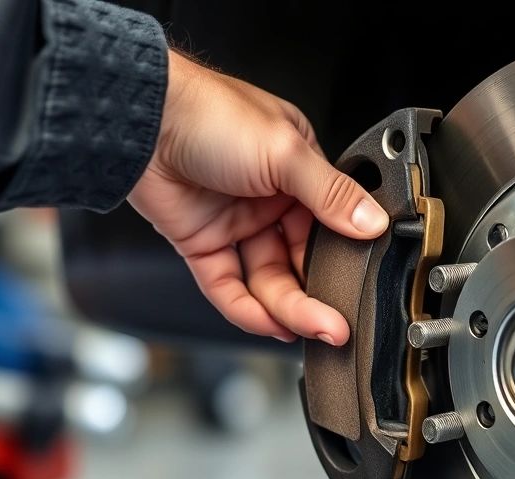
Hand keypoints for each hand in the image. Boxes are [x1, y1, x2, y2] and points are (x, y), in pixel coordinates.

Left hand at [127, 50, 387, 344]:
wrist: (141, 122)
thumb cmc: (209, 114)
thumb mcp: (286, 153)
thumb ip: (331, 194)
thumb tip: (373, 221)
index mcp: (298, 170)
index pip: (330, 225)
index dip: (342, 258)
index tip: (356, 288)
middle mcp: (270, 198)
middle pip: (299, 259)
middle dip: (317, 295)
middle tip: (335, 324)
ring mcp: (236, 222)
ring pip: (267, 278)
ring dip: (286, 308)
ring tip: (306, 329)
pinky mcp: (202, 243)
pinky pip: (228, 286)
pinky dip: (246, 309)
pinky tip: (267, 324)